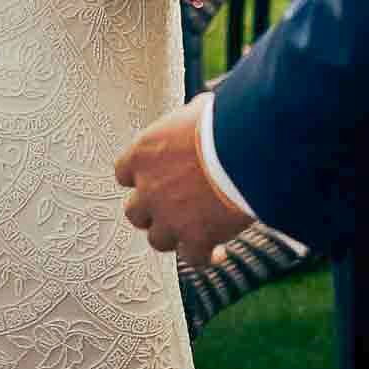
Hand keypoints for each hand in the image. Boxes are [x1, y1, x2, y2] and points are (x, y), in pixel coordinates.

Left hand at [114, 94, 251, 265]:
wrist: (245, 149)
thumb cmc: (224, 122)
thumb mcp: (198, 110)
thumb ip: (188, 119)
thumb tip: (200, 109)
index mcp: (144, 153)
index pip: (123, 173)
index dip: (139, 179)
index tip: (153, 180)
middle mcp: (149, 188)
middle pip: (135, 213)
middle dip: (152, 213)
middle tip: (172, 209)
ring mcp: (169, 217)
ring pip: (158, 240)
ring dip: (174, 236)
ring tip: (192, 232)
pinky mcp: (196, 239)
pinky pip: (194, 259)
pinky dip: (205, 257)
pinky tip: (218, 253)